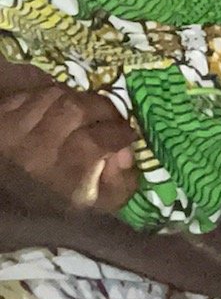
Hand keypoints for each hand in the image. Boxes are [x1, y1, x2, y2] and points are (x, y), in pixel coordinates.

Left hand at [0, 85, 136, 214]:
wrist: (11, 198)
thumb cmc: (60, 204)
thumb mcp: (98, 206)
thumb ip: (121, 183)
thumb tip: (126, 153)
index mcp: (64, 174)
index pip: (97, 140)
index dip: (119, 132)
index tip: (130, 134)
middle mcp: (38, 147)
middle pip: (77, 109)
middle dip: (103, 109)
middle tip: (112, 117)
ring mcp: (15, 127)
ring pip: (56, 95)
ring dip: (79, 99)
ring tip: (89, 112)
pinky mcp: (2, 113)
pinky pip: (34, 92)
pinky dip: (54, 96)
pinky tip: (62, 109)